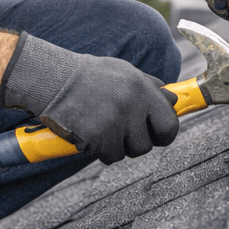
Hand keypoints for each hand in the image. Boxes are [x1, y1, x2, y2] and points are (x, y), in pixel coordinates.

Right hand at [0, 34, 178, 163]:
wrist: (54, 80)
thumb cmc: (90, 76)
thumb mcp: (124, 72)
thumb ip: (151, 87)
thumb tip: (173, 101)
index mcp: (142, 89)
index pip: (169, 125)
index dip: (164, 134)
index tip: (155, 134)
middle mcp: (131, 106)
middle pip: (147, 145)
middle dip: (136, 143)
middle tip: (122, 132)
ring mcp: (114, 123)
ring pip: (127, 153)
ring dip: (116, 146)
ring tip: (102, 127)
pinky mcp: (96, 137)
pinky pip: (107, 156)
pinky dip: (99, 150)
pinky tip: (90, 132)